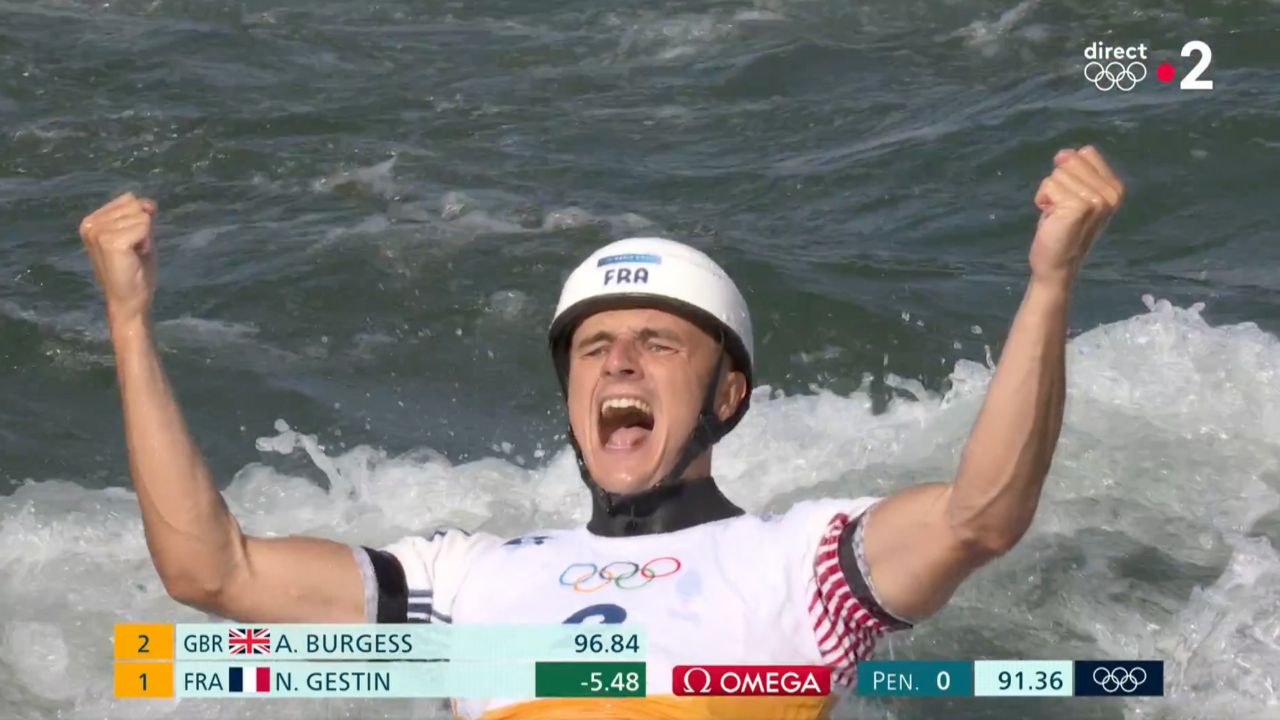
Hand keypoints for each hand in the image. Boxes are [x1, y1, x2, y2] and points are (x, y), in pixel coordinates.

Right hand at [79, 192, 158, 327]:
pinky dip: (146, 242)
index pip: (128, 199)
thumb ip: (141, 215)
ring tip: (133, 254)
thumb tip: (147, 202)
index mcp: (91, 220)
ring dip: (145, 236)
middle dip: (142, 227)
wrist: (130, 300)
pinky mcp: (110, 241)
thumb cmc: (135, 270)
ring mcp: (98, 232)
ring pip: (141, 216)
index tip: (131, 243)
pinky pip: (144, 226)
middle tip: (133, 251)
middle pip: (135, 205)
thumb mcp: (139, 236)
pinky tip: (136, 256)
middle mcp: (90, 223)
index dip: (139, 220)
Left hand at [1029, 146, 1123, 287]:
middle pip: (1070, 160)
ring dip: (1049, 193)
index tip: (1071, 196)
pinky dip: (1043, 199)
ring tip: (1057, 214)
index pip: (1085, 152)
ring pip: (1057, 174)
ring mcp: (1097, 199)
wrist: (1058, 263)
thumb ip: (1073, 169)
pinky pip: (1049, 185)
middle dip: (1058, 182)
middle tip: (1062, 207)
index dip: (1069, 171)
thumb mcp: (1073, 192)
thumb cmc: (1063, 227)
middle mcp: (1111, 192)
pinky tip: (1052, 217)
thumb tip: (1063, 153)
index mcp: (1115, 186)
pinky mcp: (1079, 206)